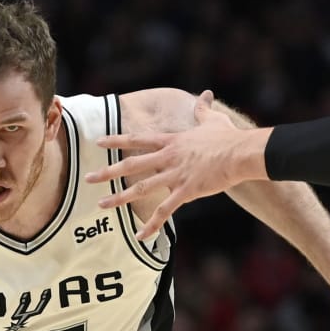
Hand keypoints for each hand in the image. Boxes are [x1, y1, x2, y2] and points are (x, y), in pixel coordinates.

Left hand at [90, 91, 264, 239]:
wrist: (241, 153)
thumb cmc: (228, 138)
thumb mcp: (213, 120)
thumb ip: (203, 109)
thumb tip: (206, 94)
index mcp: (171, 141)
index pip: (138, 140)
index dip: (117, 141)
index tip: (99, 142)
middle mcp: (168, 157)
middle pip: (132, 165)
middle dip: (108, 172)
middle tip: (88, 178)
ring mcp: (175, 175)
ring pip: (141, 188)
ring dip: (119, 198)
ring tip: (102, 205)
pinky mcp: (186, 191)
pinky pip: (164, 211)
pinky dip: (152, 224)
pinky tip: (140, 236)